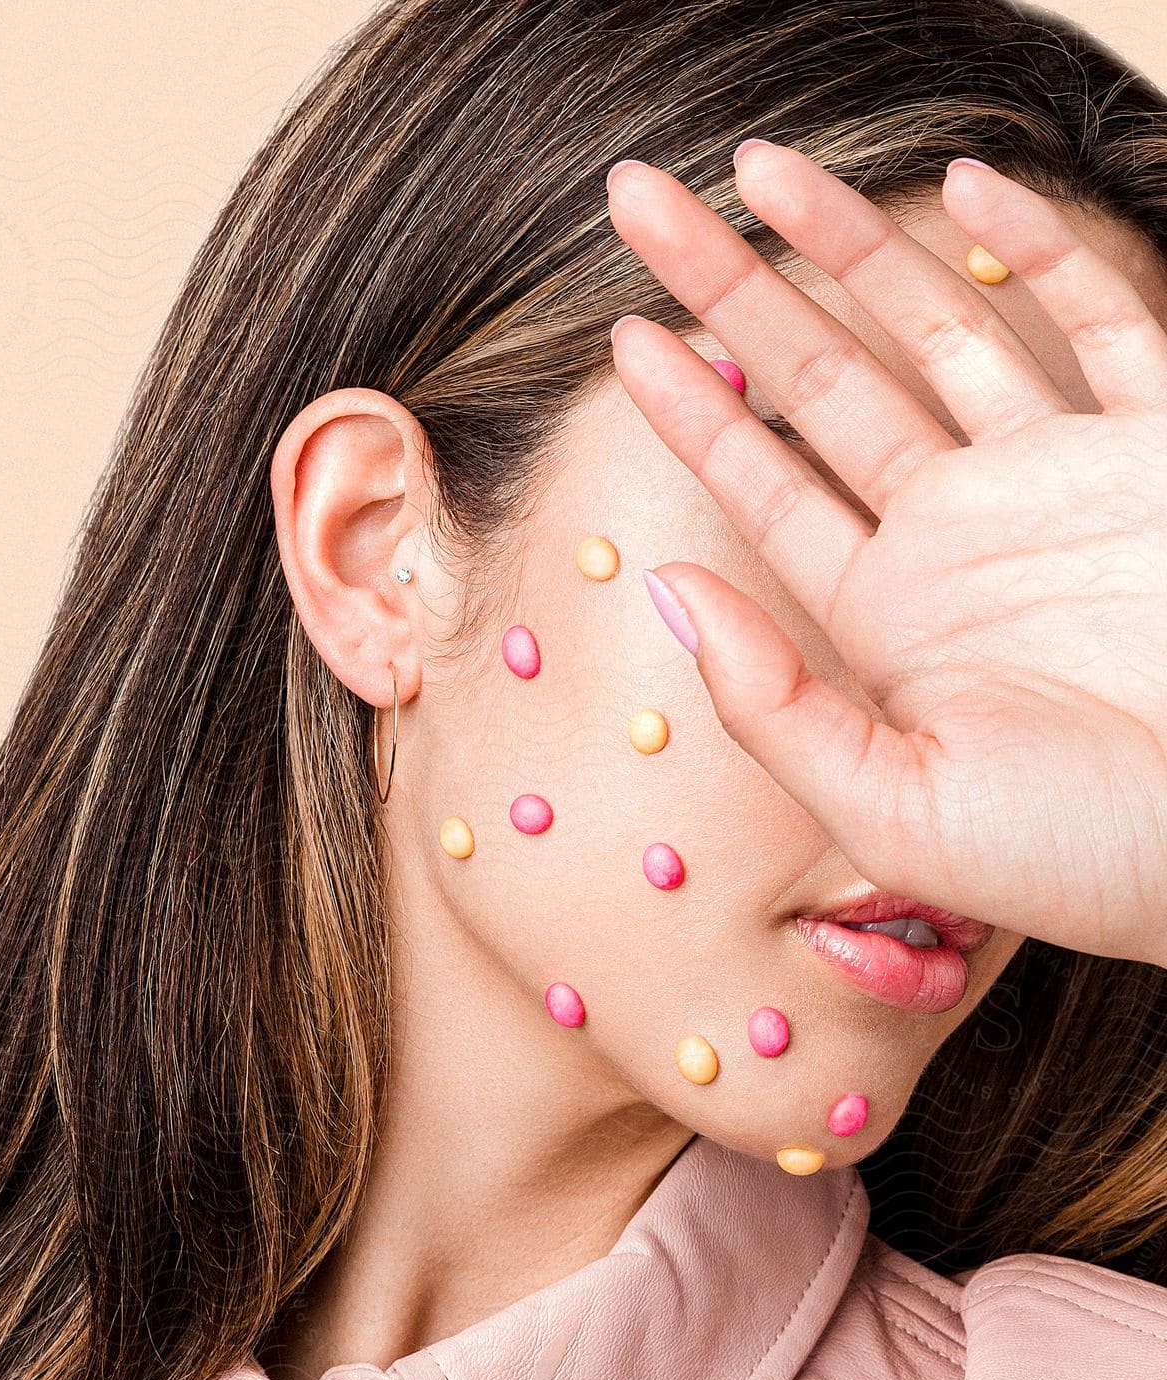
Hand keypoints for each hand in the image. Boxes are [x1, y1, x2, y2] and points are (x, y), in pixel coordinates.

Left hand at [603, 143, 1166, 967]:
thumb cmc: (1075, 855)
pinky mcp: (1164, 448)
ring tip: (758, 168)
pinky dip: (1039, 252)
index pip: (764, 482)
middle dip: (733, 287)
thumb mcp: (893, 806)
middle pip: (821, 379)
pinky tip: (967, 184)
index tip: (621, 331)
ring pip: (937, 326)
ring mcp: (1060, 479)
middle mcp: (959, 533)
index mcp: (887, 614)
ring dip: (853, 245)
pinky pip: (1102, 321)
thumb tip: (673, 593)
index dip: (690, 405)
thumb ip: (776, 704)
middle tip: (640, 200)